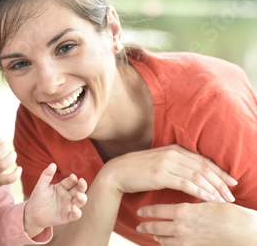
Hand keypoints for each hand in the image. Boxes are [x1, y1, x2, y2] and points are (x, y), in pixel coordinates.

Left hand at [23, 163, 87, 237]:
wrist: (32, 213)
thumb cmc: (38, 197)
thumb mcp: (41, 185)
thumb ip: (47, 175)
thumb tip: (53, 164)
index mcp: (63, 187)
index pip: (71, 181)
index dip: (73, 179)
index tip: (72, 176)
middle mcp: (68, 196)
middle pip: (79, 190)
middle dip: (82, 186)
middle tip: (82, 182)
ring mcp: (68, 206)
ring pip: (80, 201)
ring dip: (82, 198)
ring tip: (78, 195)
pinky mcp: (66, 216)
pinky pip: (75, 215)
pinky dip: (77, 212)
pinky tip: (74, 208)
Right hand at [99, 144, 236, 201]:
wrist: (117, 173)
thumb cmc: (138, 170)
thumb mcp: (160, 162)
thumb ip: (176, 164)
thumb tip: (194, 173)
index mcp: (174, 149)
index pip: (203, 160)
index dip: (220, 171)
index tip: (231, 182)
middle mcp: (172, 153)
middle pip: (204, 167)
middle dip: (221, 182)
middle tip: (231, 194)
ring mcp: (166, 163)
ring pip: (198, 176)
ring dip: (213, 189)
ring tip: (223, 200)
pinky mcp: (160, 174)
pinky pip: (186, 184)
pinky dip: (200, 192)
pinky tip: (208, 199)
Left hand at [136, 202, 256, 244]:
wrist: (243, 231)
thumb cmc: (227, 212)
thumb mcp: (204, 201)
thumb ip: (190, 201)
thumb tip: (182, 198)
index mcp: (183, 211)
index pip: (157, 211)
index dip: (147, 211)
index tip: (140, 211)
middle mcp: (181, 227)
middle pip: (156, 227)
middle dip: (146, 226)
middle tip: (138, 226)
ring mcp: (187, 239)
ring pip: (164, 239)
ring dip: (156, 236)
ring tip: (151, 234)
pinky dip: (168, 244)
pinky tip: (165, 242)